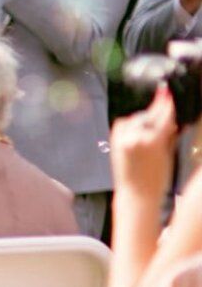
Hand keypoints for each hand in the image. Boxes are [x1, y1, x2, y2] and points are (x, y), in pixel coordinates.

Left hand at [111, 85, 178, 199]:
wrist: (136, 193)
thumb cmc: (156, 179)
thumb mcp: (168, 155)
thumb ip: (169, 136)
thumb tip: (172, 121)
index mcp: (153, 141)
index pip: (163, 116)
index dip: (166, 102)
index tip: (167, 93)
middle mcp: (136, 137)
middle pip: (149, 115)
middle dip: (157, 108)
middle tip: (164, 98)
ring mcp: (123, 138)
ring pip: (136, 118)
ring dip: (146, 118)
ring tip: (154, 123)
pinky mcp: (115, 140)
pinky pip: (125, 123)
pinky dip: (133, 123)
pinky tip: (140, 126)